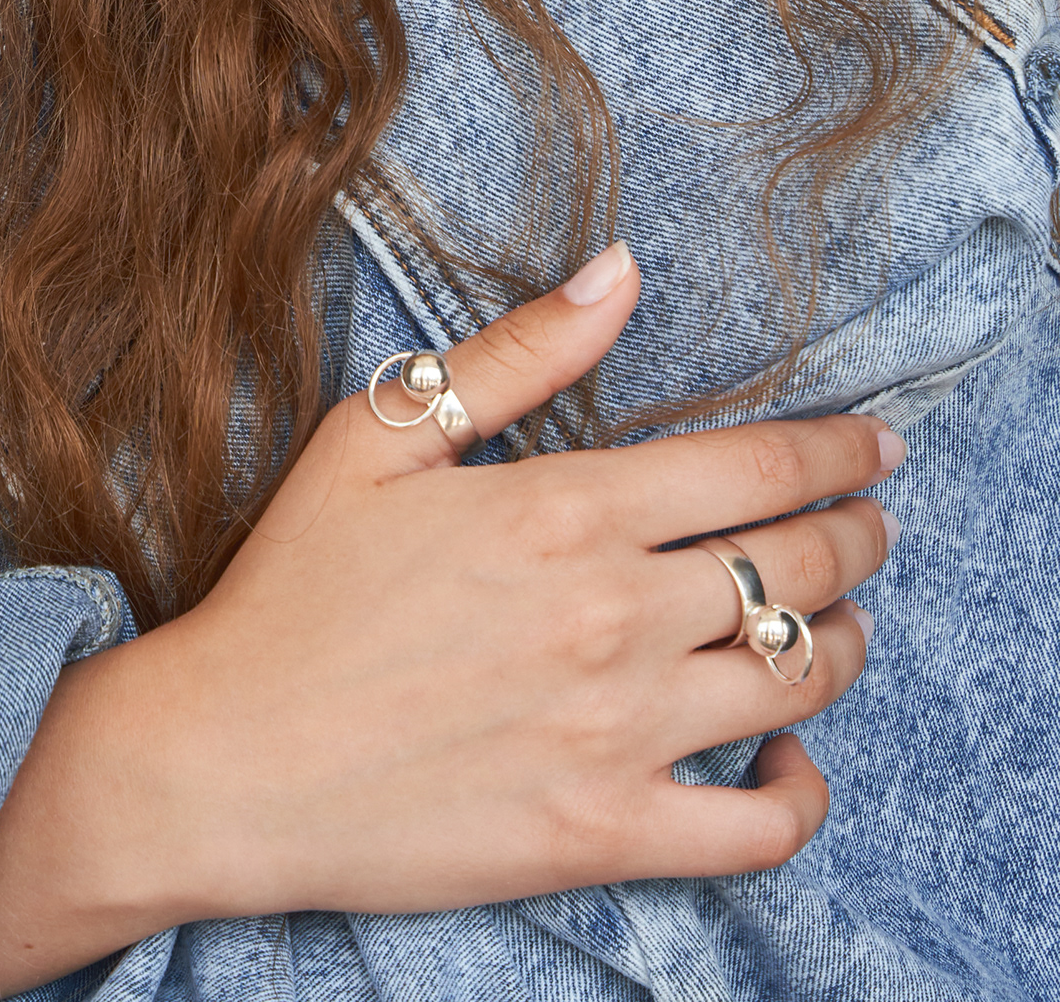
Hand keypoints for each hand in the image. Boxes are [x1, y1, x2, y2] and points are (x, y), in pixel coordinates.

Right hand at [0, 243, 893, 997]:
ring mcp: (621, 731)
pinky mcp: (609, 831)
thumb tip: (620, 270)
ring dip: (842, 641)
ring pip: (798, 679)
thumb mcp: (380, 434)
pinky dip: (803, 791)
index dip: (836, 451)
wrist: (226, 760)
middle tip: (868, 525)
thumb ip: (517, 352)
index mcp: (564, 508)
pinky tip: (793, 759)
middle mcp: (614, 615)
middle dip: (855, 536)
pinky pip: (762, 826)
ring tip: (838, 621)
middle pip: (797, 565)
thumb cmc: (293, 589)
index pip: (753, 466)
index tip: (876, 446)